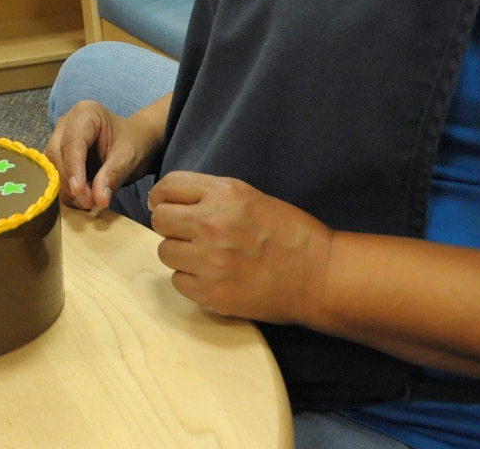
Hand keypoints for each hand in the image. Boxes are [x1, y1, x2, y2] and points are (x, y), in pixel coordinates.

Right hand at [45, 100, 159, 210]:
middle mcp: (66, 122)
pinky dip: (65, 189)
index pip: (72, 143)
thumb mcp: (129, 158)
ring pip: (51, 166)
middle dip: (69, 181)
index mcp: (85, 113)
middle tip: (87, 203)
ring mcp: (59, 137)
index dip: (74, 169)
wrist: (135, 142)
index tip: (80, 193)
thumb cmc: (134, 143)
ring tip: (86, 203)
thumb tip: (98, 200)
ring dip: (65, 188)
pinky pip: (54, 173)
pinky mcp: (58, 153)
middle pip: (56, 154)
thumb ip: (112, 176)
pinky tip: (80, 200)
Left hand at [147, 171, 332, 324]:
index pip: (168, 187)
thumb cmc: (290, 233)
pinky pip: (178, 281)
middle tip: (186, 233)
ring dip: (180, 253)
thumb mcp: (250, 197)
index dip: (162, 196)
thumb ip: (212, 196)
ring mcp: (210, 261)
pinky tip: (211, 277)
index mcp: (224, 194)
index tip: (164, 204)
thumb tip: (170, 200)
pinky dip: (190, 280)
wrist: (319, 276)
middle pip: (160, 219)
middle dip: (170, 225)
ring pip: (165, 252)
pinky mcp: (212, 293)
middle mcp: (211, 224)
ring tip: (203, 256)